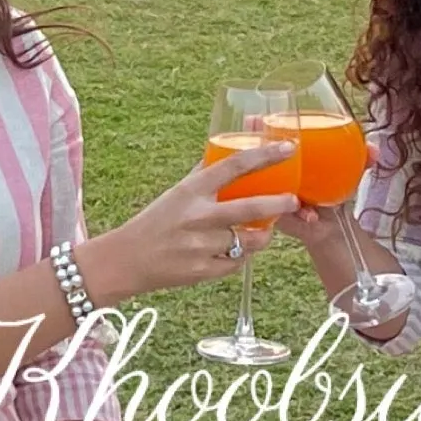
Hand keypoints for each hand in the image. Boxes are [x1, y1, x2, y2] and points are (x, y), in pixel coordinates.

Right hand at [96, 147, 301, 299]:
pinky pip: (237, 262)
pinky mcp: (203, 270)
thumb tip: (226, 154)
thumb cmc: (154, 222)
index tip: (288, 149)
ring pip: (249, 241)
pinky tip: (235, 250)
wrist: (126, 260)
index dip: (264, 155)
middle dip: (277, 204)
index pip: (234, 165)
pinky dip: (241, 256)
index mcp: (191, 190)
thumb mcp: (176, 193)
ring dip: (262, 236)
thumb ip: (202, 175)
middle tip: (293, 200)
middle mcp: (198, 216)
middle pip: (249, 208)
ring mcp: (201, 245)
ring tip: (264, 230)